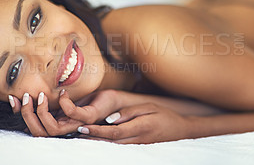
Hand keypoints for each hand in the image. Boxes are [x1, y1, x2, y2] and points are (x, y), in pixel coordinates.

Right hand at [8, 89, 125, 136]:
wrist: (109, 99)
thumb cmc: (85, 99)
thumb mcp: (59, 99)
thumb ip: (44, 101)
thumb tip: (20, 96)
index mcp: (56, 124)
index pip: (33, 128)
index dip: (21, 115)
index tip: (12, 98)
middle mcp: (65, 128)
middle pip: (39, 133)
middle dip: (28, 115)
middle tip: (26, 96)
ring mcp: (78, 124)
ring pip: (54, 130)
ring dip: (43, 112)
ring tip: (41, 95)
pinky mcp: (90, 115)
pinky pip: (74, 115)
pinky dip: (66, 104)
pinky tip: (64, 93)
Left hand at [77, 103, 193, 143]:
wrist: (180, 130)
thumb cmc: (165, 116)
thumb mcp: (149, 108)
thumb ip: (130, 113)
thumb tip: (110, 119)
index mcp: (139, 127)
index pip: (113, 131)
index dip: (97, 131)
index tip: (83, 127)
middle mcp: (136, 139)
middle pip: (109, 141)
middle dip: (91, 139)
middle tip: (73, 133)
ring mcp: (136, 145)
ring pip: (112, 146)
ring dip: (95, 142)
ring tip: (79, 136)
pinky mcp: (136, 147)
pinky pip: (118, 146)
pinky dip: (105, 143)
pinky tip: (95, 139)